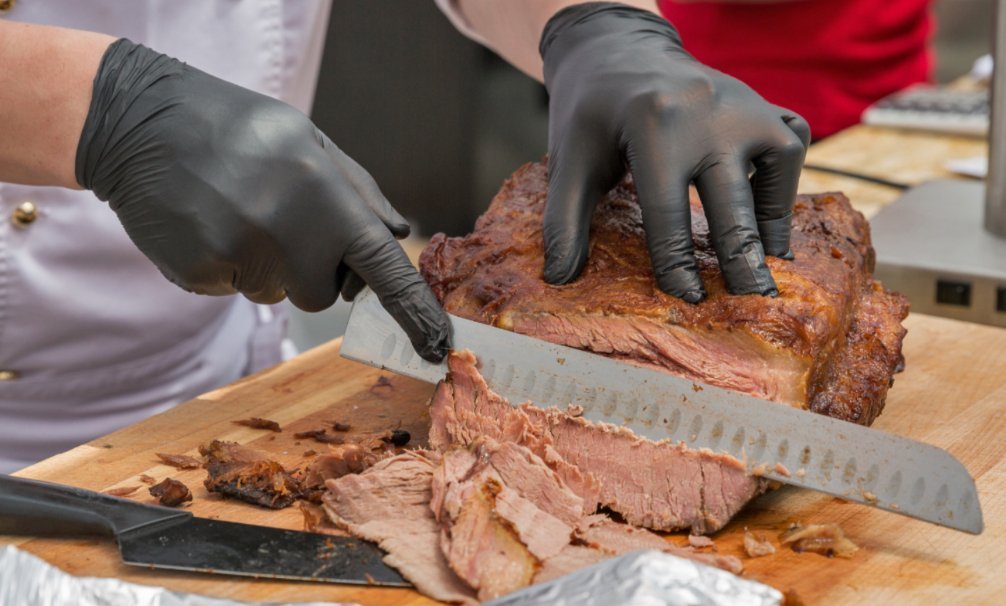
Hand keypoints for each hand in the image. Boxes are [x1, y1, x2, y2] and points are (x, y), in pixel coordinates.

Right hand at [76, 40, 450, 361]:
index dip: (415, 312)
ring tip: (238, 211)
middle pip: (322, 296)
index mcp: (327, 201)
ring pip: (276, 294)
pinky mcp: (199, 274)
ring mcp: (240, 259)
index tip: (438, 347)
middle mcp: (289, 236)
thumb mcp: (311, 141)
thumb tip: (399, 235)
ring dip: (267, 267)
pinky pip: (232, 289)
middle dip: (312, 271)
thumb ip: (360, 192)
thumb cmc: (240, 130)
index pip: (385, 270)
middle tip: (282, 220)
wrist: (142, 122)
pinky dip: (227, 265)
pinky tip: (208, 220)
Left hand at [539, 3, 810, 301]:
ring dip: (774, 222)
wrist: (619, 50)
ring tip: (767, 265)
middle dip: (742, 259)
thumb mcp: (569, 159)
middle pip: (734, 202)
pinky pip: (792, 143)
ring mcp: (744, 104)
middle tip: (752, 302)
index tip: (689, 301)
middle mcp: (708, 113)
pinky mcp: (763, 103)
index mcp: (655, 126)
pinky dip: (786, 182)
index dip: (678, 265)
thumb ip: (563, 219)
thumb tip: (559, 277)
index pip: (669, 214)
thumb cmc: (592, 112)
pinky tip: (769, 218)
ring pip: (778, 168)